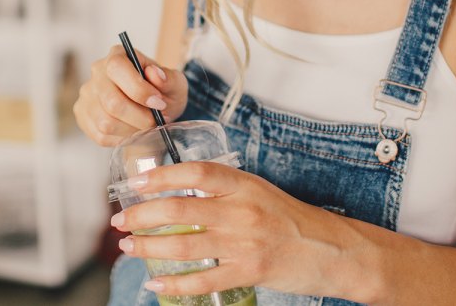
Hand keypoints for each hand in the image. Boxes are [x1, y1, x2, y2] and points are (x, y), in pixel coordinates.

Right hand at [73, 46, 187, 146]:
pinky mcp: (83, 115)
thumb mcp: (175, 84)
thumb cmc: (163, 92)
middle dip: (140, 117)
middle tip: (156, 121)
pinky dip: (122, 138)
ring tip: (146, 126)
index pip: (117, 68)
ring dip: (132, 130)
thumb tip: (155, 74)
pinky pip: (101, 135)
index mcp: (117, 56)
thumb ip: (169, 79)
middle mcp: (97, 73)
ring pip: (105, 122)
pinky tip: (133, 131)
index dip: (138, 89)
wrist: (155, 107)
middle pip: (111, 101)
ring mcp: (87, 95)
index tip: (159, 103)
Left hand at [110, 161, 351, 297]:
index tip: (136, 183)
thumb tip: (182, 194)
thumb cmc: (295, 221)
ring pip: (184, 244)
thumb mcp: (262, 194)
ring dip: (149, 246)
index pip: (195, 173)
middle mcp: (243, 210)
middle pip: (179, 208)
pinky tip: (156, 281)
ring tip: (129, 247)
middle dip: (142, 215)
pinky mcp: (250, 271)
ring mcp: (246, 242)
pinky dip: (175, 282)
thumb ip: (227, 192)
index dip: (161, 176)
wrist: (335, 251)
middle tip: (121, 220)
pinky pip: (203, 278)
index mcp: (245, 185)